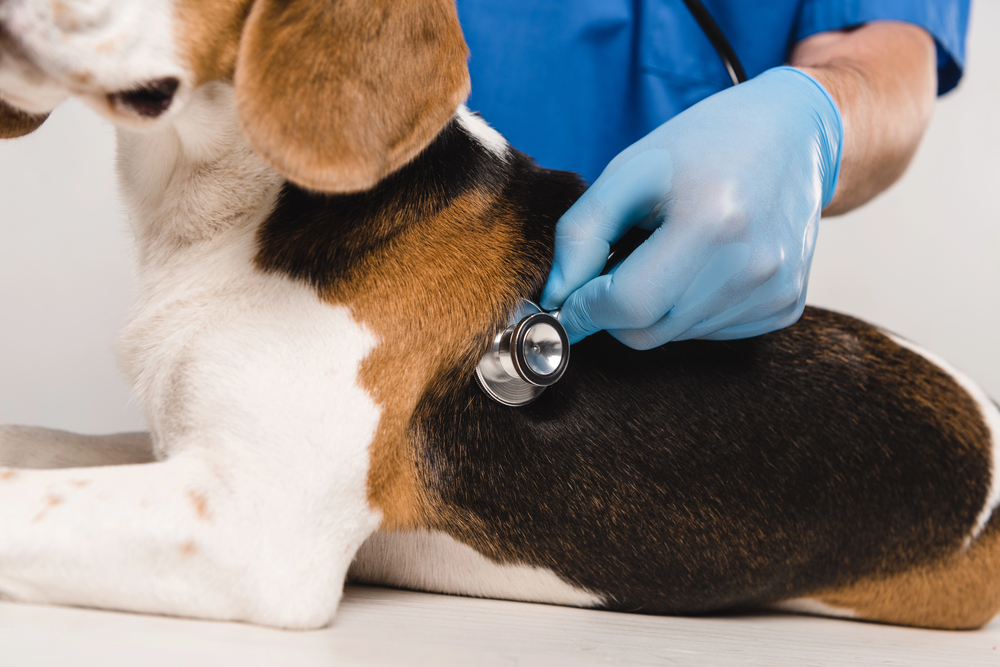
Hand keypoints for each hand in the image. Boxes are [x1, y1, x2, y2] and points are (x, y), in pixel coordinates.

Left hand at [540, 67, 842, 348]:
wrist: (792, 133)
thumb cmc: (702, 145)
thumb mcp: (628, 171)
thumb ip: (581, 235)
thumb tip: (557, 299)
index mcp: (711, 222)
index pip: (628, 305)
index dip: (586, 307)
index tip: (568, 297)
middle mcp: (752, 266)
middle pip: (647, 331)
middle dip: (616, 308)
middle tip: (623, 259)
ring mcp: (774, 291)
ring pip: (674, 336)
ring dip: (655, 305)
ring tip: (673, 248)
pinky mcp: (785, 306)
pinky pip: (708, 332)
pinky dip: (689, 308)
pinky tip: (704, 263)